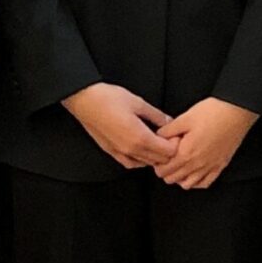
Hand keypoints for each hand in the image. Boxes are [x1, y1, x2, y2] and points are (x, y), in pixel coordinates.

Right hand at [61, 82, 176, 168]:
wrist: (85, 101)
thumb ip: (157, 115)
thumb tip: (169, 122)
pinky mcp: (112, 152)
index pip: (168, 152)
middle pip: (159, 161)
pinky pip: (132, 163)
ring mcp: (120, 153)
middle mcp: (131, 150)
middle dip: (168, 151)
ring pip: (146, 163)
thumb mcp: (138, 103)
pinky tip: (142, 149)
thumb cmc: (109, 99)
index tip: (176, 134)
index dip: (176, 144)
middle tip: (170, 138)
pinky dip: (141, 159)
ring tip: (157, 142)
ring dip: (155, 156)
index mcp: (140, 137)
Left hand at [153, 98, 259, 189]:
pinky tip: (193, 173)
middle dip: (165, 171)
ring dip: (179, 178)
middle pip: (173, 179)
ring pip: (188, 184)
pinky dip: (197, 181)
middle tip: (165, 158)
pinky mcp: (220, 165)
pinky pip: (205, 183)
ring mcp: (210, 167)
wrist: (236, 112)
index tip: (157, 154)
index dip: (156, 164)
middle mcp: (197, 165)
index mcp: (186, 153)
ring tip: (178, 166)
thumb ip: (168, 130)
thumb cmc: (212, 113)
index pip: (163, 170)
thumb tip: (157, 136)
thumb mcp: (185, 118)